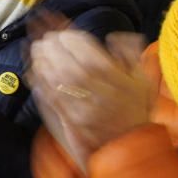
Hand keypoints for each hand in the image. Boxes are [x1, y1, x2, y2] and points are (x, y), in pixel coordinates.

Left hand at [28, 30, 151, 172]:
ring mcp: (84, 109)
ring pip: (59, 82)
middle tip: (47, 38)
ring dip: (44, 62)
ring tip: (38, 49)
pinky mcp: (72, 121)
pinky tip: (35, 70)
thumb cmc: (135, 110)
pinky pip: (53, 98)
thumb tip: (114, 36)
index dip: (73, 41)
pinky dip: (41, 82)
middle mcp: (100, 94)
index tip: (65, 33)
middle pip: (71, 67)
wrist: (130, 144)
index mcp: (119, 81)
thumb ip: (131, 53)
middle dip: (55, 49)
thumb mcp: (142, 79)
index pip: (90, 55)